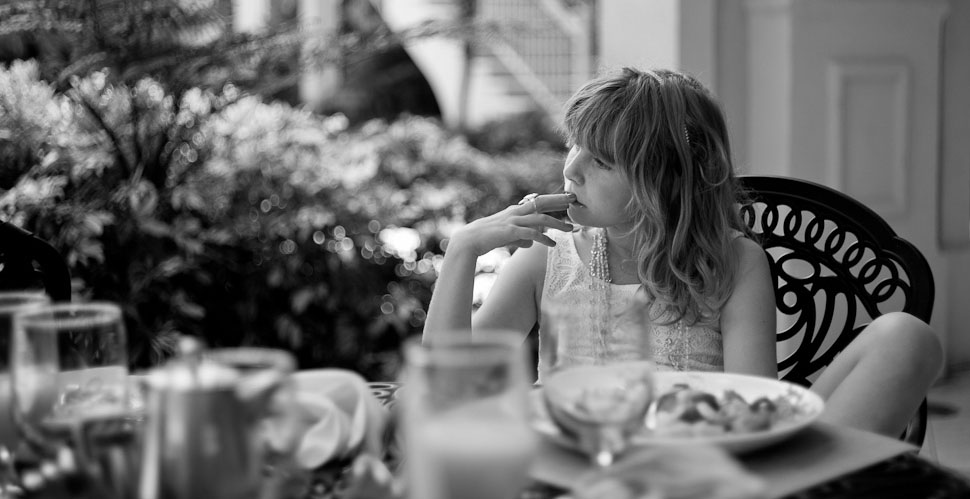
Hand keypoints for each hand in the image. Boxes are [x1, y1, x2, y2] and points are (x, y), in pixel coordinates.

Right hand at [448, 199, 573, 256]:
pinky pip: (531, 234)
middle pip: (542, 202)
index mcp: (515, 211)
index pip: (538, 201)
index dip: (554, 199)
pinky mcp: (510, 232)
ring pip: (540, 219)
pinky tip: (552, 244)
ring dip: (557, 223)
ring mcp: (513, 221)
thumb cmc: (486, 239)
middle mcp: (516, 212)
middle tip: (575, 198)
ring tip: (571, 230)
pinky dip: (543, 238)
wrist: (468, 241)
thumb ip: (520, 238)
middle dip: (559, 200)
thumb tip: (531, 244)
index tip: (568, 198)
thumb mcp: (507, 237)